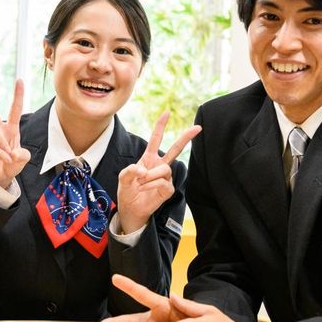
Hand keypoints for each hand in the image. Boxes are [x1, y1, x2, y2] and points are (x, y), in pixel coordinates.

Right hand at [0, 79, 30, 188]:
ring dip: (3, 142)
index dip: (18, 95)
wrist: (2, 179)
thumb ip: (23, 155)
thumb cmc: (12, 165)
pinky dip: (1, 153)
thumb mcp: (23, 159)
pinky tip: (7, 160)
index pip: (14, 109)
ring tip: (9, 155)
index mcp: (11, 129)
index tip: (19, 80)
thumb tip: (12, 153)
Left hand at [116, 112, 200, 232]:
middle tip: (198, 127)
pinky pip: (163, 183)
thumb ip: (129, 171)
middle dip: (186, 137)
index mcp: (149, 158)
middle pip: (176, 149)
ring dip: (150, 176)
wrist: (130, 208)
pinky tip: (144, 189)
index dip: (160, 126)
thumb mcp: (123, 178)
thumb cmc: (128, 190)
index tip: (166, 112)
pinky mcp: (168, 189)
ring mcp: (165, 177)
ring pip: (164, 169)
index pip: (156, 139)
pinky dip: (151, 185)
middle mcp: (159, 165)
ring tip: (140, 183)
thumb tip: (143, 171)